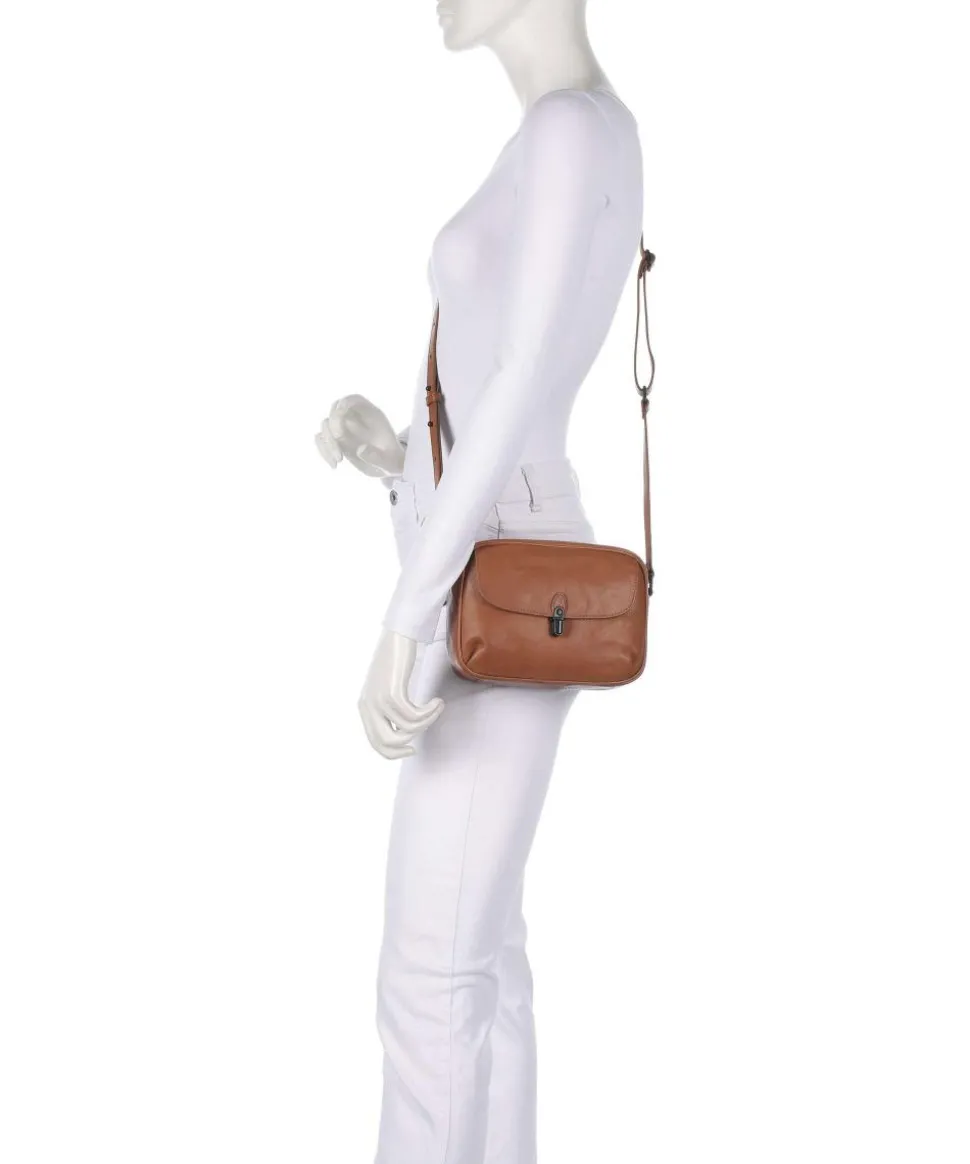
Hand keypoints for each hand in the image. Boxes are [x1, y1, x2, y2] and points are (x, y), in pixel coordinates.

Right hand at [315, 394, 405, 477]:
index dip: (344, 403)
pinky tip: (334, 465)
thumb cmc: (394, 461)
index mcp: (371, 415)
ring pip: (325, 425)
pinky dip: (323, 451)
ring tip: (338, 459)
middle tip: (338, 443)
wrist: (388, 468)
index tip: (340, 414)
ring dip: (327, 441)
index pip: (354, 400)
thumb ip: (379, 457)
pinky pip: (322, 440)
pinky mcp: (336, 442)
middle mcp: (355, 419)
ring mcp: (344, 429)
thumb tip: (360, 449)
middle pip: (335, 410)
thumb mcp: (392, 463)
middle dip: (333, 424)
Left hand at [357, 628, 444, 758]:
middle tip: (423, 733)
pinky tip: (437, 702)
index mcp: (365, 707)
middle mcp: (368, 705)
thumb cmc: (397, 660)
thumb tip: (401, 731)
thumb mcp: (386, 687)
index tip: (412, 749)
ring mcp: (379, 699)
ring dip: (427, 721)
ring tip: (436, 707)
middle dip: (407, 744)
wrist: (398, 634)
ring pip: (406, 728)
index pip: (375, 742)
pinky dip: (429, 712)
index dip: (394, 753)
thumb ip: (387, 707)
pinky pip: (413, 715)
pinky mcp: (392, 691)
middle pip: (387, 742)